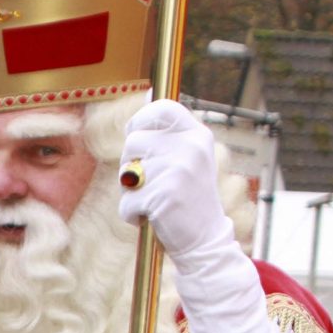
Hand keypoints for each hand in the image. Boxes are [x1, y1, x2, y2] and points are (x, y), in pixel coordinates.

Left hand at [116, 100, 232, 258]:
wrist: (205, 240)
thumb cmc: (189, 200)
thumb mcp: (187, 159)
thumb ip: (168, 133)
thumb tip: (148, 93)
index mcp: (197, 135)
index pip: (162, 107)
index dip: (141, 120)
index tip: (137, 136)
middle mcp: (190, 147)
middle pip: (133, 142)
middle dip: (131, 166)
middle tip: (151, 185)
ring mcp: (178, 170)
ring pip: (127, 172)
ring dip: (131, 192)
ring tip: (154, 202)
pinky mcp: (164, 195)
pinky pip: (127, 200)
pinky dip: (131, 214)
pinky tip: (152, 218)